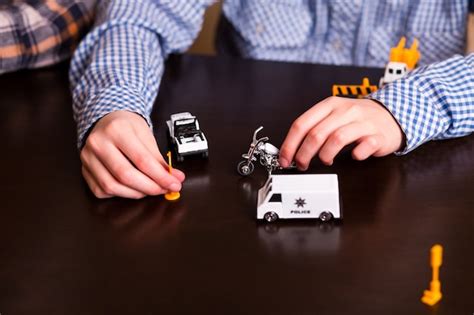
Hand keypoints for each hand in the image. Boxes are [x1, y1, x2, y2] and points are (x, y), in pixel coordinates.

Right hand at [80, 110, 184, 198]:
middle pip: (125, 175)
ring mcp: (88, 158)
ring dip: (136, 193)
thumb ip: (159, 159)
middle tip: (164, 190)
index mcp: (117, 130)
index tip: (174, 184)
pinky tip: (131, 188)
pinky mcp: (84, 170)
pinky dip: (120, 194)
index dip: (161, 177)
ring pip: (111, 186)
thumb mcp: (146, 135)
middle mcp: (98, 143)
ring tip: (149, 189)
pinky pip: (101, 190)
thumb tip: (174, 178)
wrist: (105, 120)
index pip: (142, 160)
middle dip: (150, 187)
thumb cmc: (126, 126)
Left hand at [279, 97, 403, 169]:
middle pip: (316, 134)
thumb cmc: (357, 119)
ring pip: (337, 139)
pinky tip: (353, 156)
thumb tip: (291, 149)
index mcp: (329, 105)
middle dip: (304, 154)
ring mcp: (363, 122)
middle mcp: (345, 111)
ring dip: (325, 155)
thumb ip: (314, 129)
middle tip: (301, 165)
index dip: (290, 144)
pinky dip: (356, 154)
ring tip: (326, 160)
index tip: (285, 159)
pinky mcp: (378, 135)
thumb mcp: (333, 116)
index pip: (302, 124)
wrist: (391, 116)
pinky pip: (364, 147)